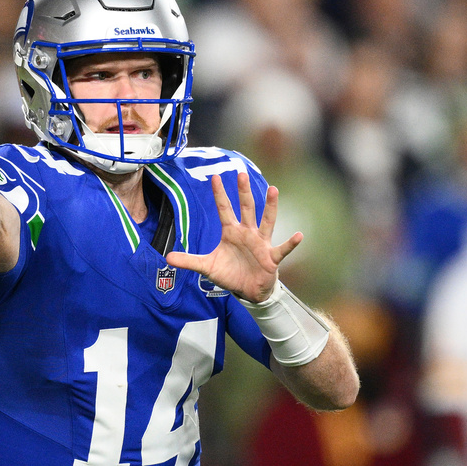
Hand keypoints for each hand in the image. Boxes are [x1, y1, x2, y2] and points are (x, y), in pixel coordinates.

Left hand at [165, 173, 301, 302]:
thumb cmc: (230, 274)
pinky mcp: (271, 257)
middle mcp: (247, 233)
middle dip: (243, 192)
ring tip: (273, 190)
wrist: (248, 291)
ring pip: (266, 221)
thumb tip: (167, 258)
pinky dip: (291, 243)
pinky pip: (282, 248)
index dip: (219, 194)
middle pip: (246, 208)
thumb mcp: (207, 267)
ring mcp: (261, 243)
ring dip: (270, 206)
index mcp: (231, 232)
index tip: (215, 177)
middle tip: (241, 174)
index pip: (224, 209)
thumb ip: (189, 261)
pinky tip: (299, 235)